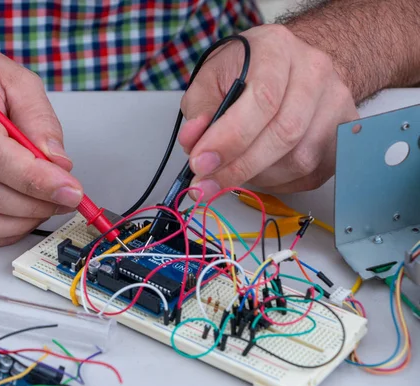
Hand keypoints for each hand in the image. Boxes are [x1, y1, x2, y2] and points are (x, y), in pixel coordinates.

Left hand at [179, 25, 358, 198]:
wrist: (290, 67)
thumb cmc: (247, 71)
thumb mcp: (211, 78)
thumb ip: (199, 110)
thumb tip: (193, 142)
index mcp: (277, 49)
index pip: (262, 99)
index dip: (230, 139)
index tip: (201, 164)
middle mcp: (315, 72)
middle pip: (285, 133)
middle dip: (239, 167)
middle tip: (206, 184)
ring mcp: (336, 102)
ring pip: (301, 160)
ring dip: (258, 177)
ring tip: (232, 173)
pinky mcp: (344, 134)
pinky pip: (312, 174)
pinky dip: (279, 182)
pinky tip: (259, 172)